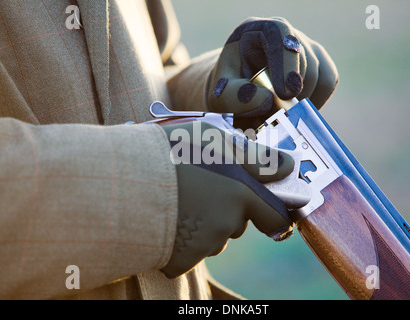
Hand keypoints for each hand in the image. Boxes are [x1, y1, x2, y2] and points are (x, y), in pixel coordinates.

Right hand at [159, 120, 295, 277]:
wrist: (122, 178)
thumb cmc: (166, 150)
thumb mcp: (213, 137)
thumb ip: (254, 156)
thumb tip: (287, 165)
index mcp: (241, 191)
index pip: (275, 216)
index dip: (271, 214)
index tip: (264, 211)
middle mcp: (229, 220)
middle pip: (238, 224)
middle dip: (227, 212)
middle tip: (200, 191)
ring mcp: (206, 242)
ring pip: (215, 239)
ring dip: (204, 227)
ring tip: (178, 204)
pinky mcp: (184, 260)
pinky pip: (191, 255)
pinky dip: (182, 245)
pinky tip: (166, 224)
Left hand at [207, 17, 338, 128]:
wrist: (238, 94)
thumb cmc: (229, 91)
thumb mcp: (222, 94)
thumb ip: (235, 97)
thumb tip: (267, 99)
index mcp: (258, 31)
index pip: (279, 34)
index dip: (286, 63)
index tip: (286, 93)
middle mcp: (286, 35)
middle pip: (304, 59)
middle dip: (293, 92)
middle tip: (275, 115)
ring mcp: (306, 48)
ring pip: (319, 74)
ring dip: (302, 101)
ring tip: (278, 112)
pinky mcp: (320, 65)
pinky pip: (328, 83)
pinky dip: (315, 102)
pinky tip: (294, 110)